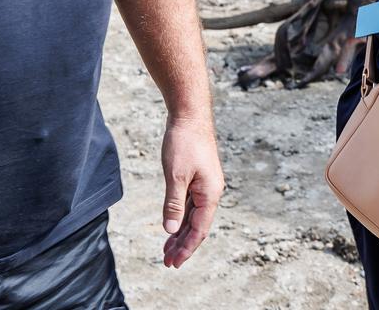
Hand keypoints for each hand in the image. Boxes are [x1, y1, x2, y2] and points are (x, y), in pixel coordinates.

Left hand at [159, 115, 222, 267]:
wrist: (190, 115)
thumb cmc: (184, 142)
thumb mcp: (175, 175)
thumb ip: (173, 204)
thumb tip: (170, 230)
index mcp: (210, 194)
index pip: (199, 230)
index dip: (186, 248)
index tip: (173, 263)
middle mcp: (211, 192)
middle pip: (197, 226)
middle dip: (182, 245)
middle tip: (167, 262)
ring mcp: (205, 185)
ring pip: (193, 216)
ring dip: (180, 233)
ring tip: (167, 250)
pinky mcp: (198, 178)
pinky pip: (190, 204)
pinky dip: (180, 217)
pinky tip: (172, 225)